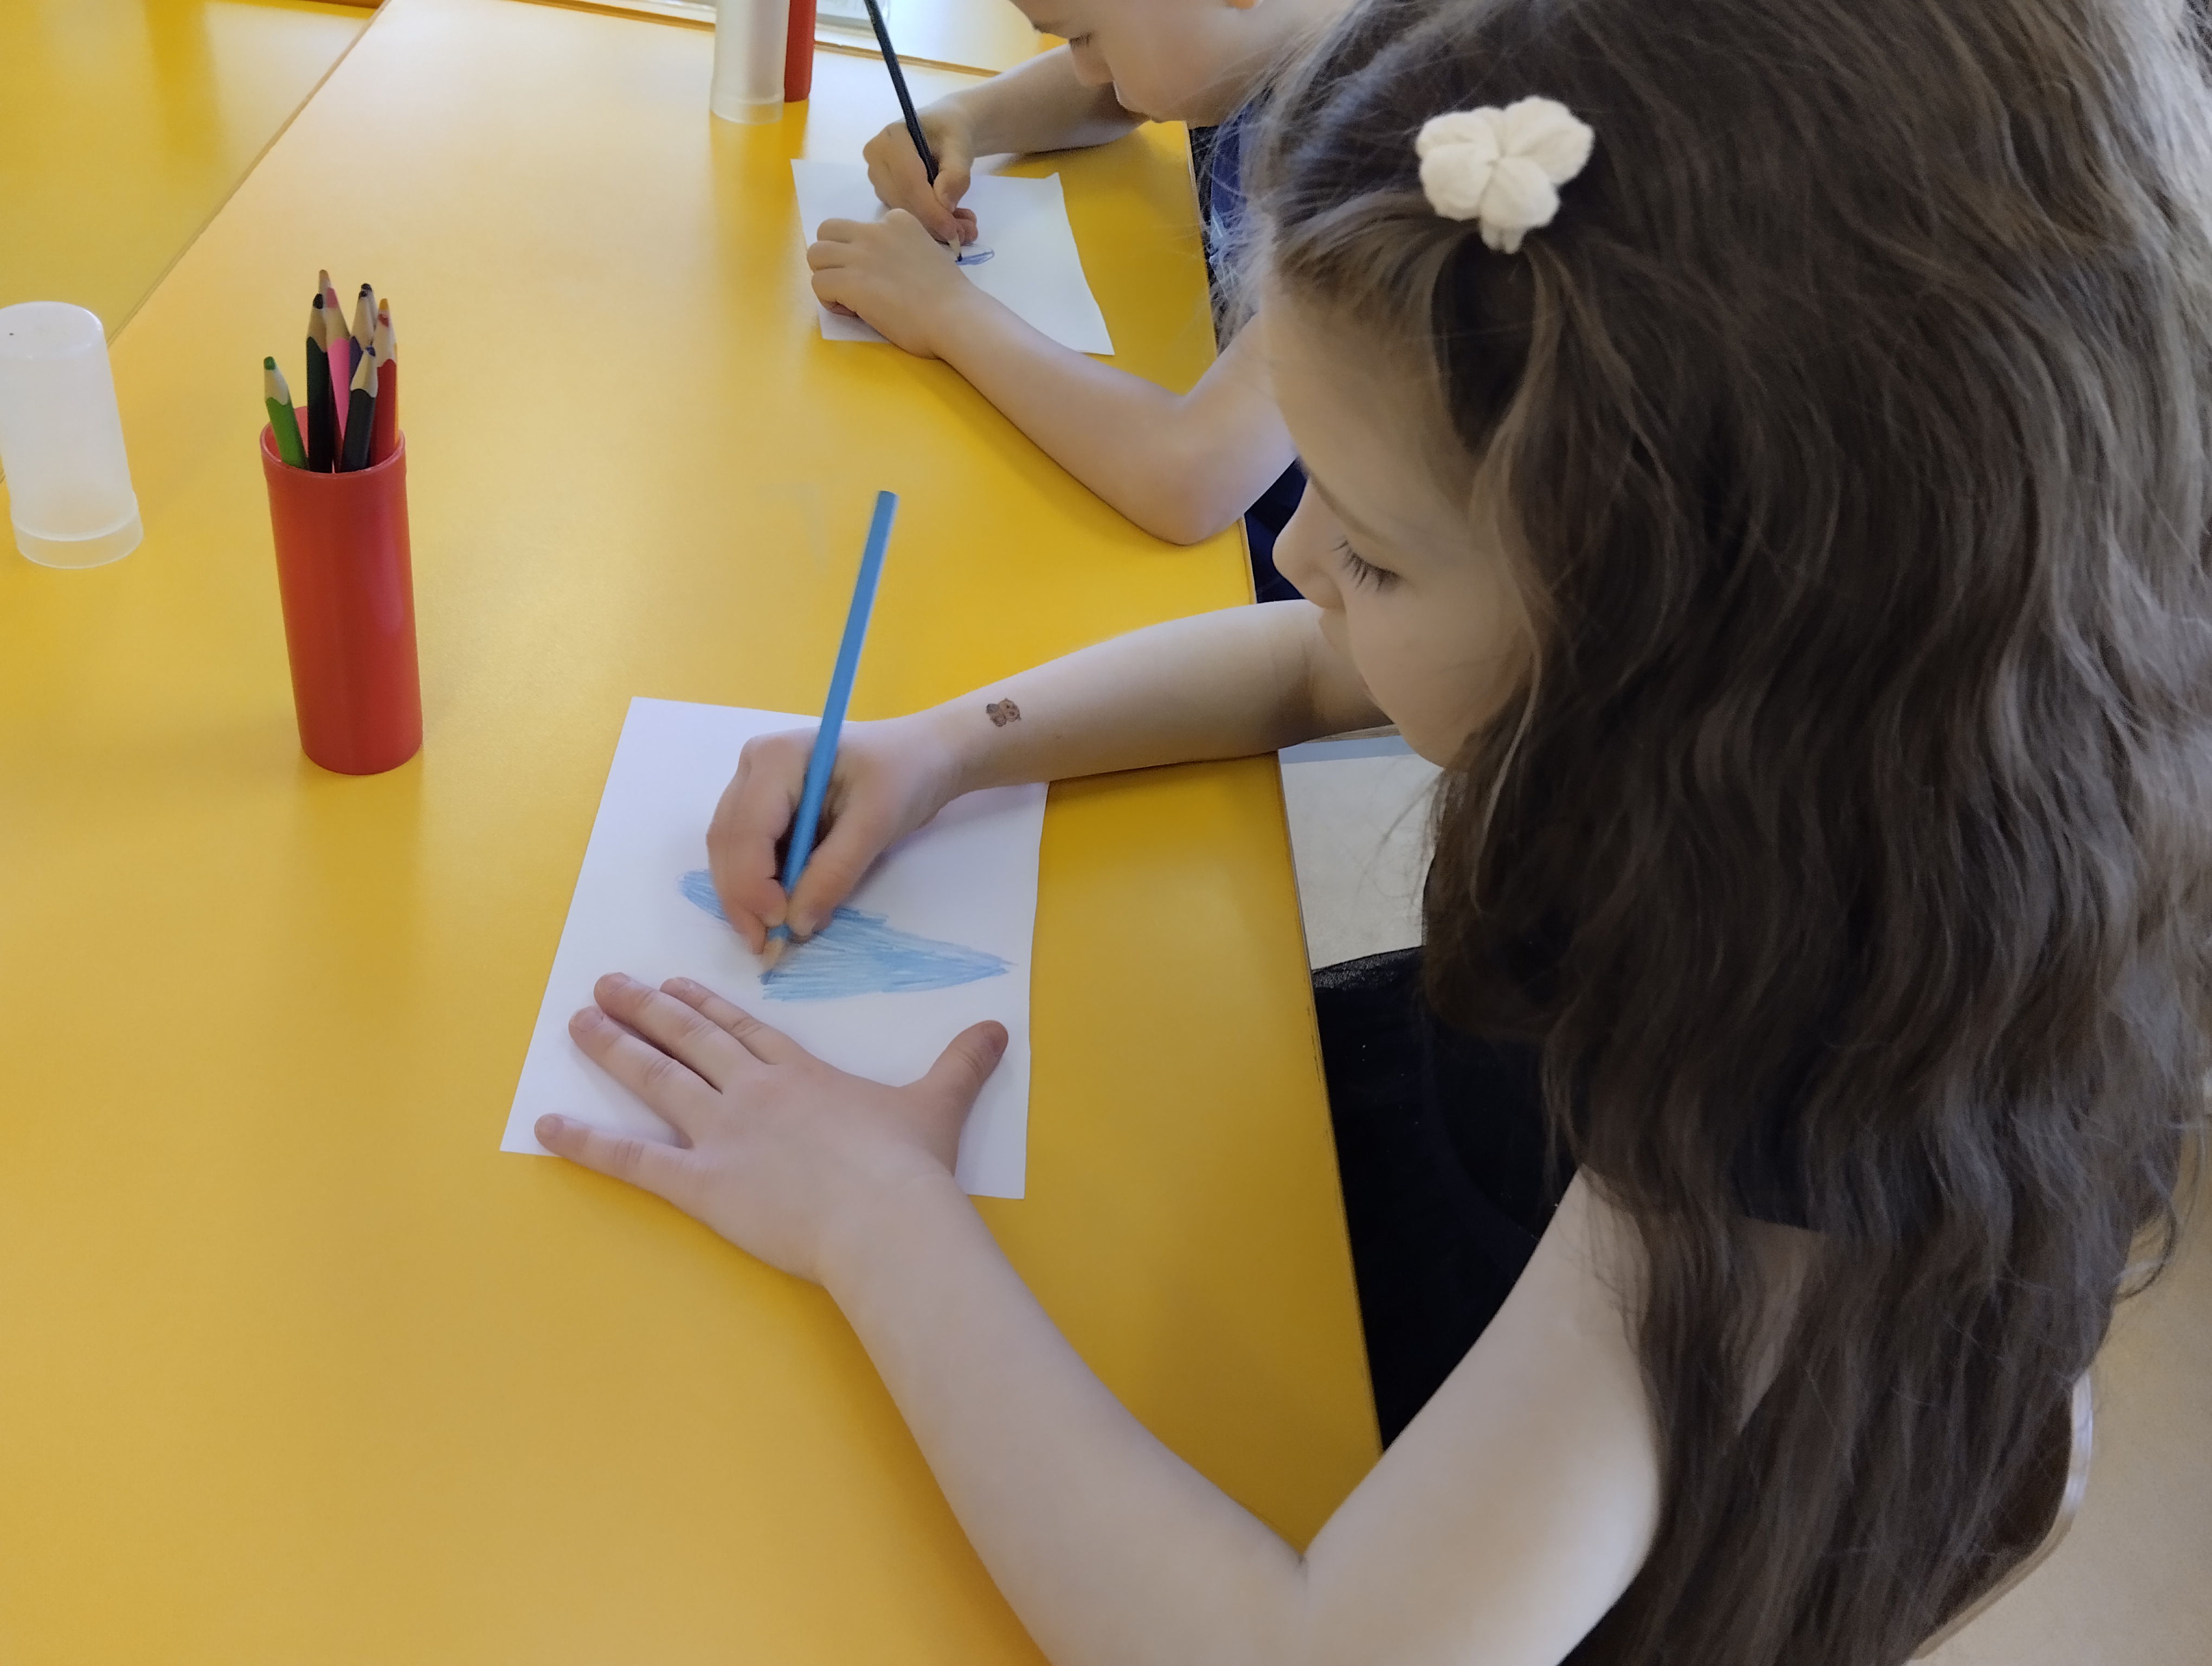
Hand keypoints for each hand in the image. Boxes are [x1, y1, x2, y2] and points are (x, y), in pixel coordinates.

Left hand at [537, 973, 1006, 1282]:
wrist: (886, 1219)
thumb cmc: (910, 1167)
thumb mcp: (940, 1104)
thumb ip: (962, 1064)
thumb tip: (999, 1029)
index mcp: (801, 1074)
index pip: (742, 1030)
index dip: (705, 1005)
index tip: (673, 986)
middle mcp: (753, 1092)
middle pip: (690, 1040)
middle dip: (646, 1010)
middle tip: (607, 985)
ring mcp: (722, 1133)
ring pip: (657, 1080)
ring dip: (614, 1049)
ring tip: (578, 1023)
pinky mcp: (700, 1182)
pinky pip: (633, 1160)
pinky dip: (587, 1144)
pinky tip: (547, 1127)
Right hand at [706, 712, 964, 952]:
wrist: (922, 758)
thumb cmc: (904, 776)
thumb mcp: (877, 821)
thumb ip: (835, 871)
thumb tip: (797, 925)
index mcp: (776, 757)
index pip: (746, 829)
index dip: (753, 883)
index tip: (780, 924)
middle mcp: (753, 769)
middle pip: (728, 843)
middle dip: (742, 899)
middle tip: (766, 946)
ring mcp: (754, 788)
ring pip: (731, 853)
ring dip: (746, 899)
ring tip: (773, 937)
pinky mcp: (766, 811)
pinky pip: (749, 855)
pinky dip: (761, 888)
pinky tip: (782, 913)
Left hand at [808, 210, 986, 357]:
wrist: (955, 316)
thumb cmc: (949, 296)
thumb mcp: (926, 252)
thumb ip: (901, 251)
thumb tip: (881, 271)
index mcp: (897, 220)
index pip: (859, 228)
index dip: (861, 254)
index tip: (880, 277)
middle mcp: (875, 230)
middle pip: (827, 231)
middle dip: (832, 258)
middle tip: (849, 282)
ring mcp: (861, 254)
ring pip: (815, 254)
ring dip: (827, 277)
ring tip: (847, 299)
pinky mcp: (850, 281)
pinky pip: (818, 283)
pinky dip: (829, 300)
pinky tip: (851, 311)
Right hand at [863, 107, 979, 245]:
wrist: (944, 131)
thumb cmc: (950, 133)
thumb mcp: (959, 147)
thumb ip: (955, 174)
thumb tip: (945, 204)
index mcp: (890, 140)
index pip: (908, 183)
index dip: (931, 211)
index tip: (954, 231)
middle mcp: (876, 161)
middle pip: (904, 202)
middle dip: (936, 223)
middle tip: (968, 233)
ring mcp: (878, 180)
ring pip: (905, 213)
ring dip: (936, 226)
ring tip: (966, 227)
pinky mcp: (885, 195)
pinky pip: (907, 216)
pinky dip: (931, 224)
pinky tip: (953, 222)